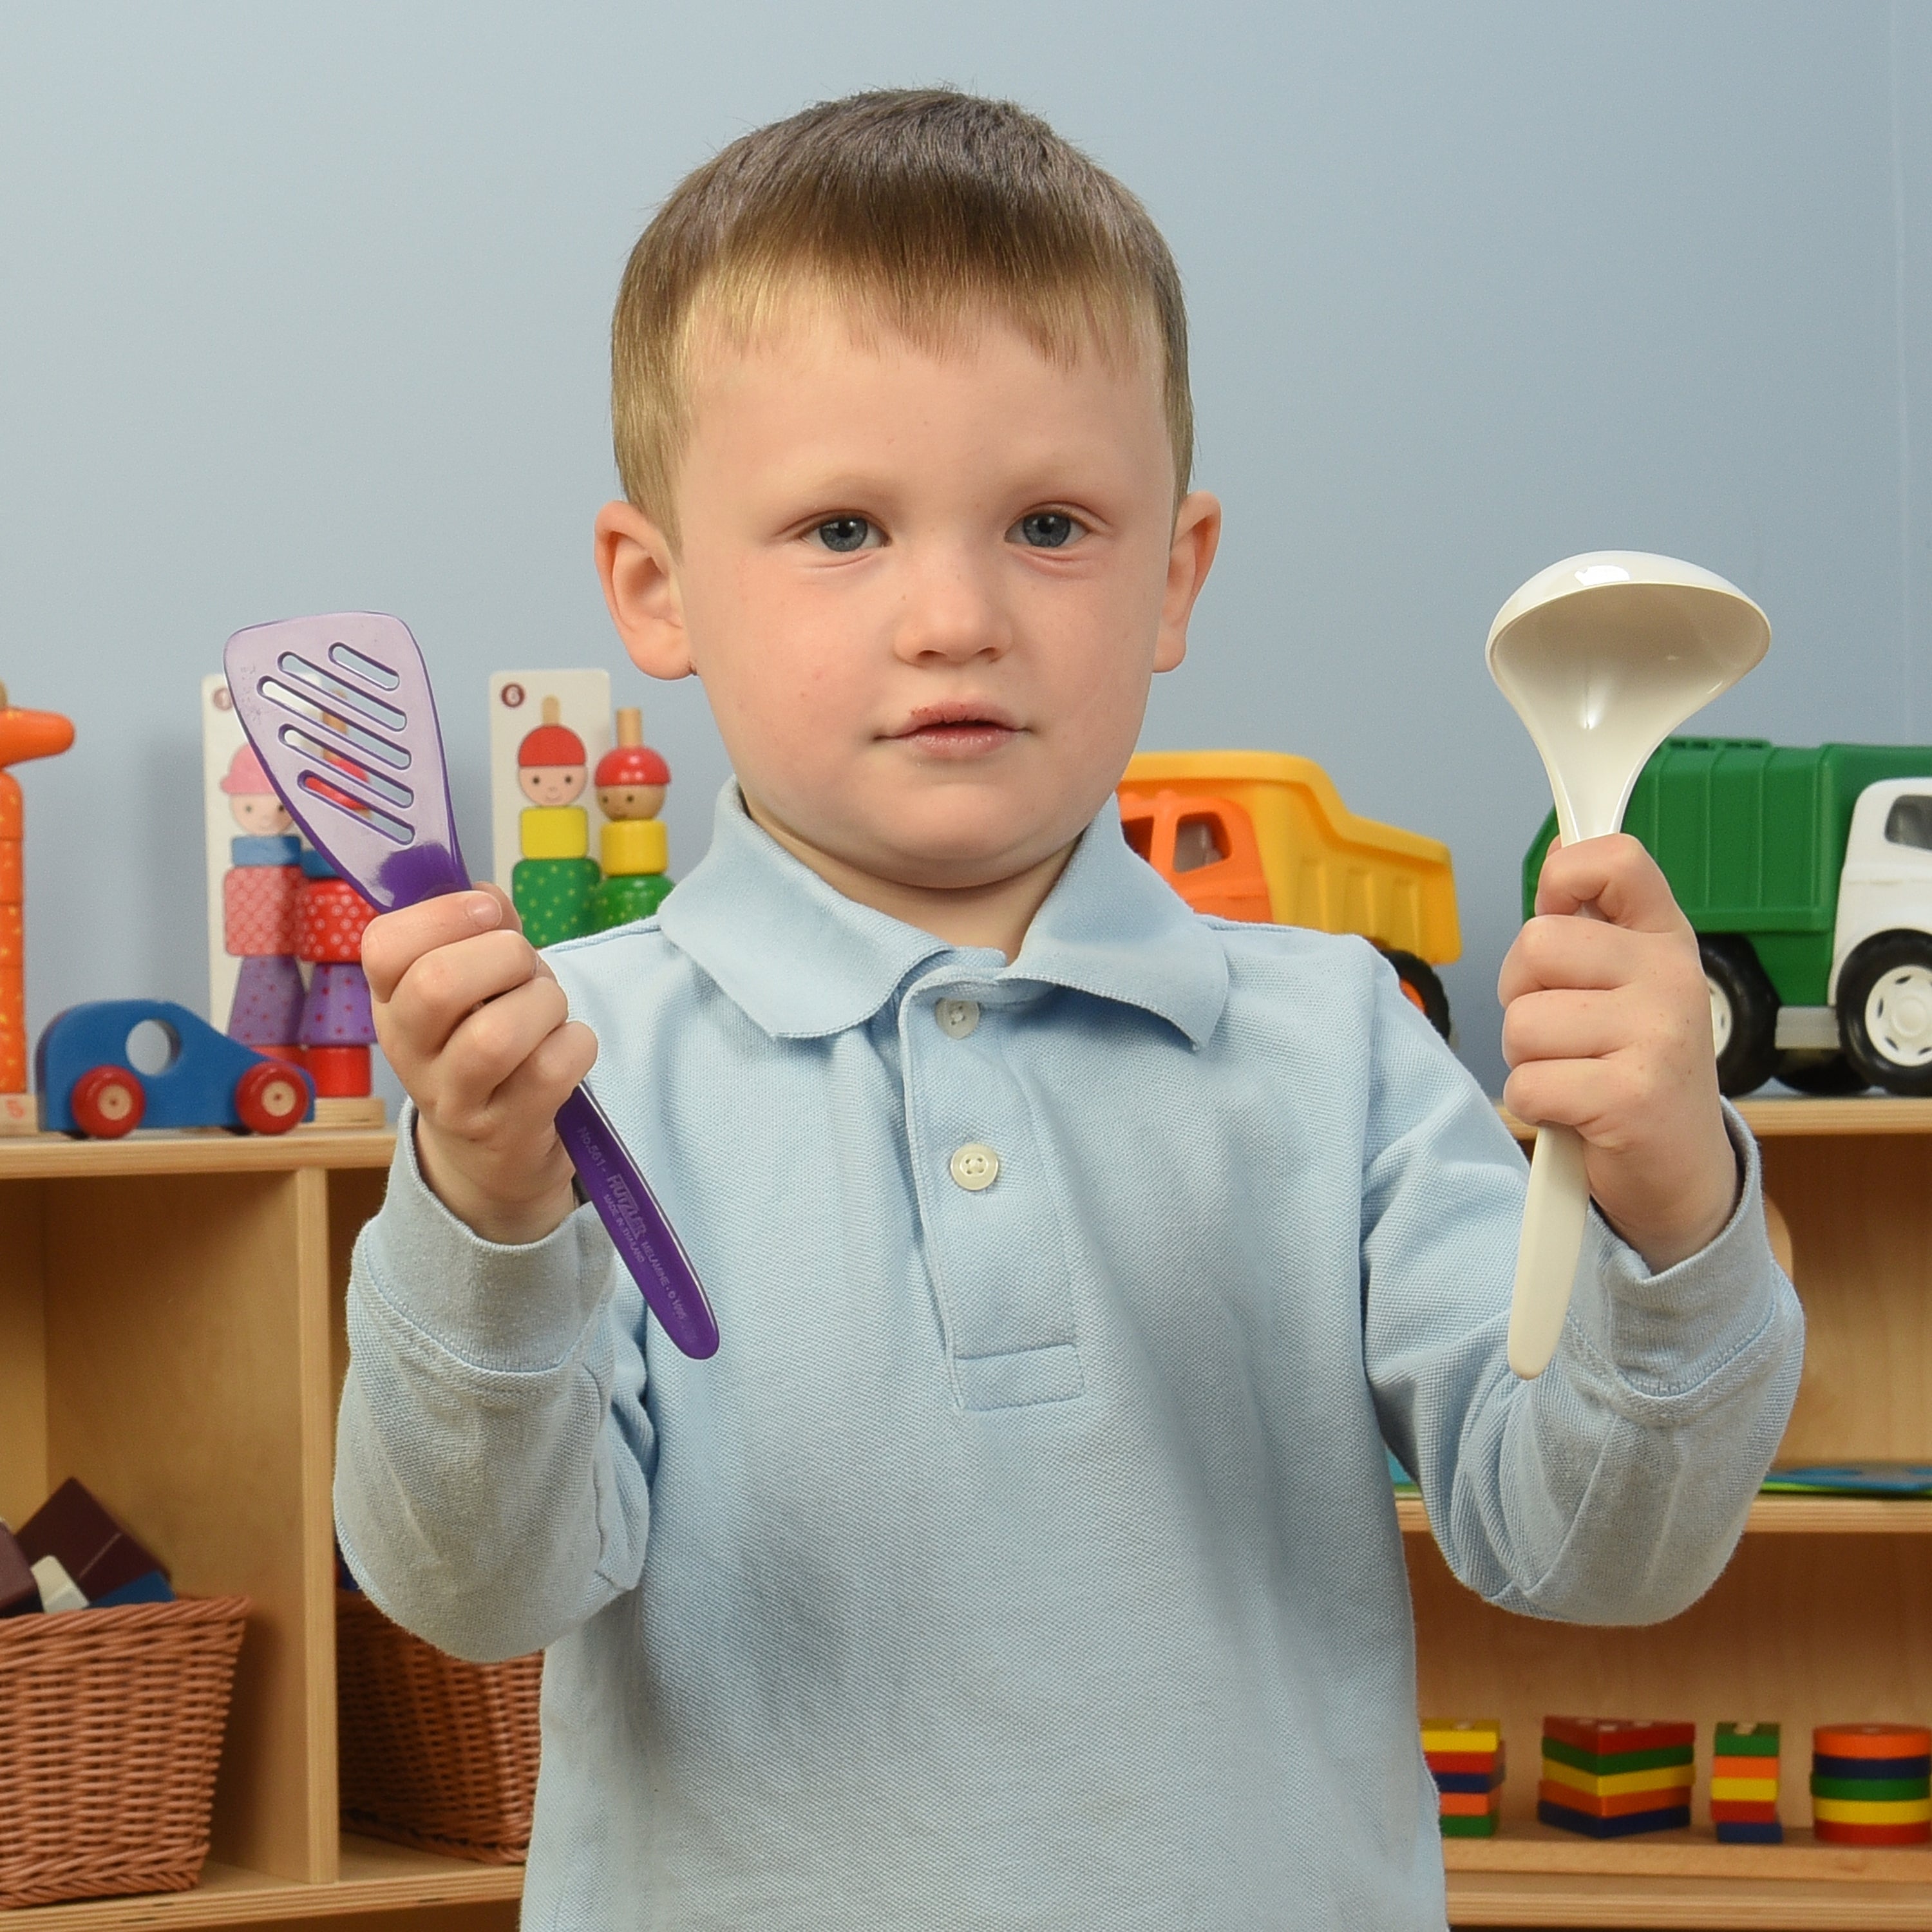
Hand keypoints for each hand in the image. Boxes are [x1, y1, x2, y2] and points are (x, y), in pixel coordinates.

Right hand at [362, 886, 596, 1243]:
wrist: (492, 1156)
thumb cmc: (486, 1044)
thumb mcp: (474, 985)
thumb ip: (480, 932)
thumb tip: (486, 895)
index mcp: (391, 1002)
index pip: (383, 946)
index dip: (443, 915)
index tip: (489, 914)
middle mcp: (410, 1052)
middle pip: (439, 984)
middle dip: (505, 956)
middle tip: (525, 969)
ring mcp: (454, 1099)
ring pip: (495, 1036)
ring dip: (544, 1004)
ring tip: (549, 1011)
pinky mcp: (504, 1131)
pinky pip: (549, 1070)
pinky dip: (577, 1044)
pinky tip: (570, 1047)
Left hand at [1498, 834, 1737, 1270]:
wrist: (1682, 1176)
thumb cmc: (1634, 1072)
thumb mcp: (1626, 988)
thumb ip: (1591, 927)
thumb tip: (1559, 849)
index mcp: (1665, 942)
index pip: (1617, 860)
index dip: (1564, 876)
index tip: (1557, 912)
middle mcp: (1670, 978)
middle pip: (1536, 945)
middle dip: (1521, 995)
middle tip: (1559, 1034)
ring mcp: (1657, 1036)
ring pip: (1523, 1021)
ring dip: (1527, 1059)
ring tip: (1572, 1076)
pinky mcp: (1630, 1097)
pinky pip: (1527, 1083)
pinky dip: (1532, 1104)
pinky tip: (1572, 1112)